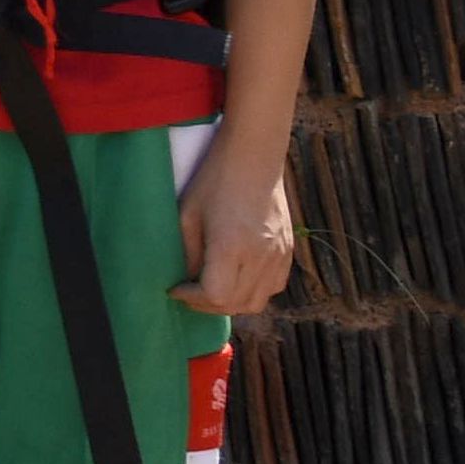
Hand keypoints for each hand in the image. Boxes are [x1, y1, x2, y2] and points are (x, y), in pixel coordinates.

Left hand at [178, 124, 297, 317]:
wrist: (254, 157)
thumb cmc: (214, 181)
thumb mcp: (187, 216)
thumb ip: (187, 254)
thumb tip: (185, 280)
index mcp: (233, 246)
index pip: (216, 295)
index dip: (192, 298)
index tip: (175, 288)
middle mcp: (261, 255)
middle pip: (236, 304)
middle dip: (207, 305)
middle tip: (188, 294)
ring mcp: (279, 255)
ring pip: (257, 301)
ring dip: (231, 303)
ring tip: (209, 290)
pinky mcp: (289, 251)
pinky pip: (272, 287)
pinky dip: (252, 292)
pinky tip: (234, 280)